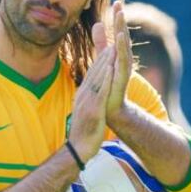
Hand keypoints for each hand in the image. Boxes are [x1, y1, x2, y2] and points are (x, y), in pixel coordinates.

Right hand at [68, 39, 113, 160]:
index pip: (91, 75)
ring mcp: (88, 102)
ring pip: (98, 78)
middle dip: (103, 57)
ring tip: (113, 49)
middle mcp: (84, 95)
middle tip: (111, 41)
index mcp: (82, 96)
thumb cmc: (83, 134)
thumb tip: (89, 97)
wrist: (77, 150)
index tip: (107, 50)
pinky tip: (113, 69)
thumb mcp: (85, 113)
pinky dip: (106, 78)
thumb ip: (87, 103)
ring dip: (105, 63)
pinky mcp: (94, 109)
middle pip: (94, 73)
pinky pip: (101, 90)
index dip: (99, 62)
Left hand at [92, 1, 131, 122]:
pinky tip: (119, 35)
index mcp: (119, 52)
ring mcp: (124, 65)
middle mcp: (123, 57)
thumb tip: (97, 23)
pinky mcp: (122, 74)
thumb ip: (100, 41)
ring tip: (120, 14)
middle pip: (122, 33)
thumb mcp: (102, 57)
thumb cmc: (108, 83)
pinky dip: (121, 46)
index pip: (118, 31)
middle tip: (118, 2)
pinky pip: (122, 58)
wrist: (109, 106)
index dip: (117, 17)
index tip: (116, 1)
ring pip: (123, 43)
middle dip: (120, 18)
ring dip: (121, 28)